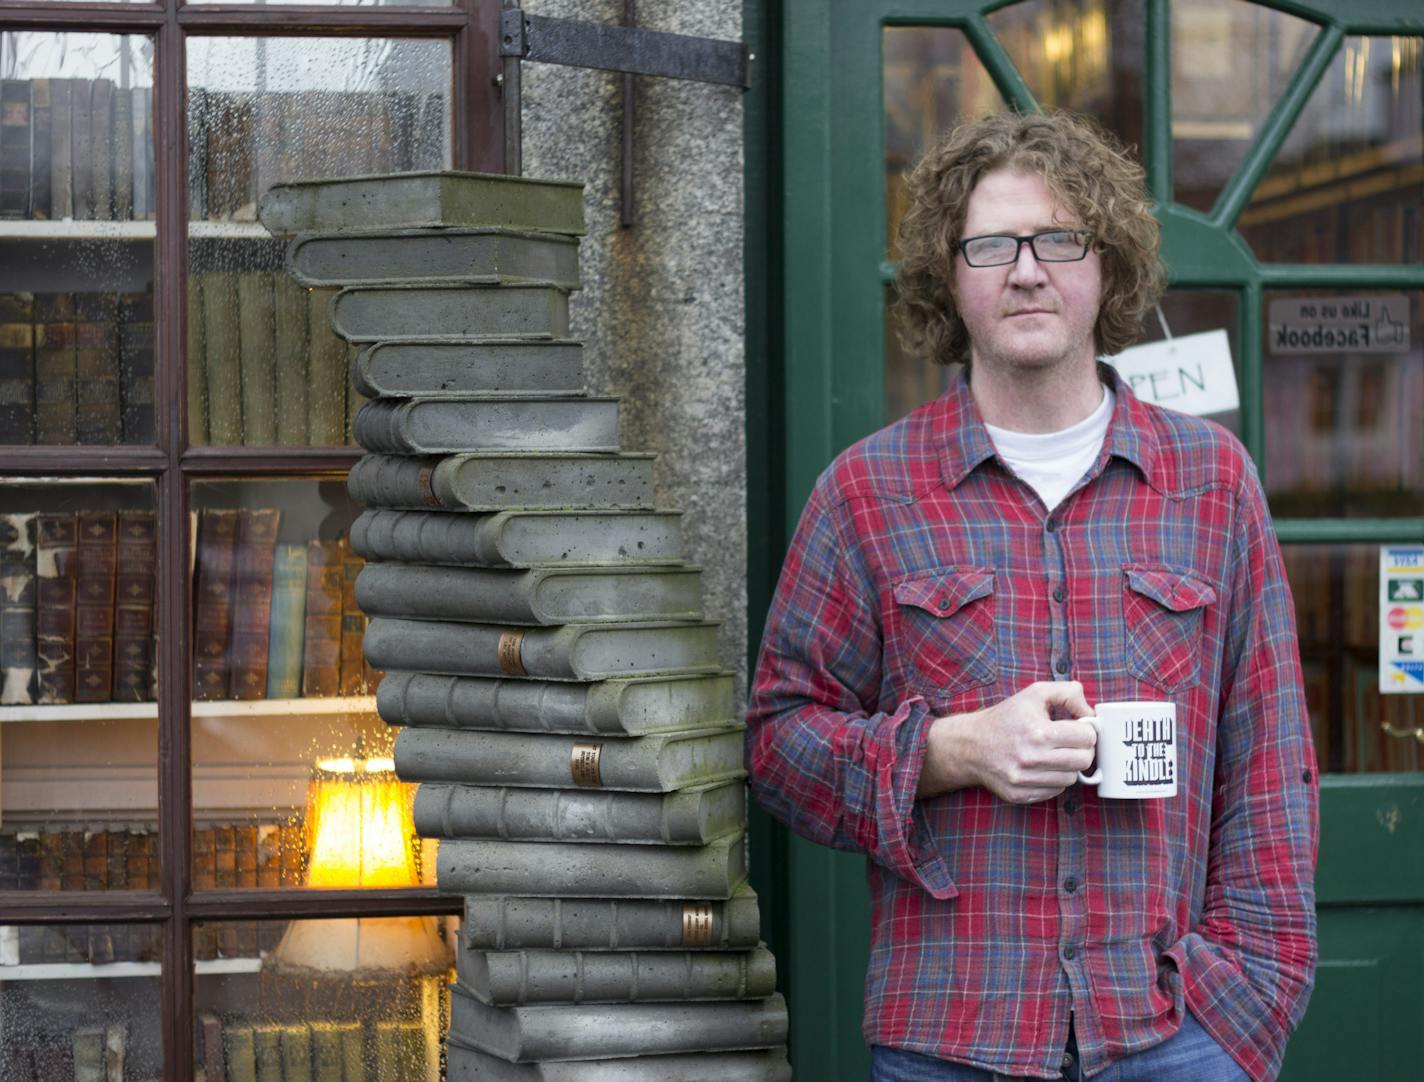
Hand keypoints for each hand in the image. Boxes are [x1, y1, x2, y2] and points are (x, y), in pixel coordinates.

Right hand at [917, 681, 1096, 803]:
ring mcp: (1025, 780)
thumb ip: (1068, 693)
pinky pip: (1055, 791)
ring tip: (1054, 754)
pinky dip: (1054, 780)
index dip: (1086, 729)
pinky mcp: (1020, 795)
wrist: (971, 744)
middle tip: (1071, 742)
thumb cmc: (1007, 717)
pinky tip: (1042, 767)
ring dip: (1068, 766)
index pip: (1087, 737)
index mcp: (1038, 732)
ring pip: (1071, 779)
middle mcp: (1031, 758)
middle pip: (1084, 760)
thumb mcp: (1035, 693)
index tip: (1077, 727)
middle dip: (1082, 749)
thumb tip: (1090, 712)